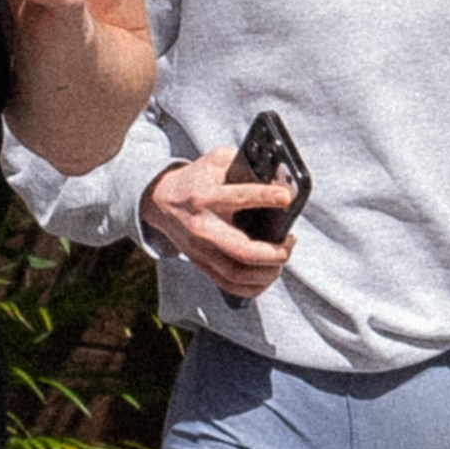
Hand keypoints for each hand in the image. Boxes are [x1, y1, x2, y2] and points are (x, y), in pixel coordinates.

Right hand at [143, 145, 297, 294]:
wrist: (160, 200)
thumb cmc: (196, 179)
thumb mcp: (216, 161)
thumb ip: (243, 162)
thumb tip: (279, 174)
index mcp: (204, 197)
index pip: (237, 197)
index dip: (265, 197)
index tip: (286, 197)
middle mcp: (202, 228)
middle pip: (242, 250)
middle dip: (273, 252)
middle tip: (289, 242)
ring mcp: (201, 251)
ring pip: (238, 275)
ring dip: (267, 272)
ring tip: (281, 257)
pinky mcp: (201, 264)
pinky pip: (229, 286)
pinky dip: (253, 287)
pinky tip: (267, 274)